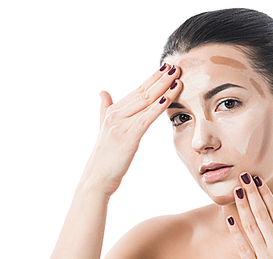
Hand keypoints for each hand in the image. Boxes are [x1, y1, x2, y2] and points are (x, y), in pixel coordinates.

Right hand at [82, 64, 181, 195]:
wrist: (96, 179)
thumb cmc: (104, 158)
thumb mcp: (103, 129)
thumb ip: (104, 109)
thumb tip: (103, 92)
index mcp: (113, 111)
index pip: (137, 90)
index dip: (152, 78)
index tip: (166, 67)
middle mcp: (115, 114)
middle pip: (143, 92)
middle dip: (160, 78)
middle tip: (175, 65)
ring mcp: (121, 124)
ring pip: (146, 102)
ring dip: (163, 87)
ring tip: (177, 75)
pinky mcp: (127, 136)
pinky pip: (145, 118)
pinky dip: (157, 107)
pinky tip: (168, 97)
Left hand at [226, 173, 272, 258]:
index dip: (266, 195)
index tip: (259, 181)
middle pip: (262, 215)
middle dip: (251, 193)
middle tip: (243, 176)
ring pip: (251, 227)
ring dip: (242, 207)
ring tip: (235, 191)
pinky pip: (242, 248)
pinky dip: (235, 232)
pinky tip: (229, 218)